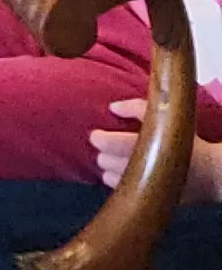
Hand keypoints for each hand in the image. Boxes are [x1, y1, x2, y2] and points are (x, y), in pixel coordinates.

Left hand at [88, 105, 221, 201]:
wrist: (214, 174)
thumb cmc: (190, 142)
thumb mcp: (168, 118)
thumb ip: (137, 108)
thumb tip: (112, 108)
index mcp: (144, 146)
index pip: (108, 143)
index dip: (98, 138)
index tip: (97, 134)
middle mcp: (140, 168)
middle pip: (106, 162)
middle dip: (103, 154)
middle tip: (108, 147)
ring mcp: (144, 186)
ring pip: (110, 179)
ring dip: (108, 169)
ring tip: (114, 161)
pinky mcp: (150, 198)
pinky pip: (122, 192)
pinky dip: (118, 183)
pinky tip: (123, 175)